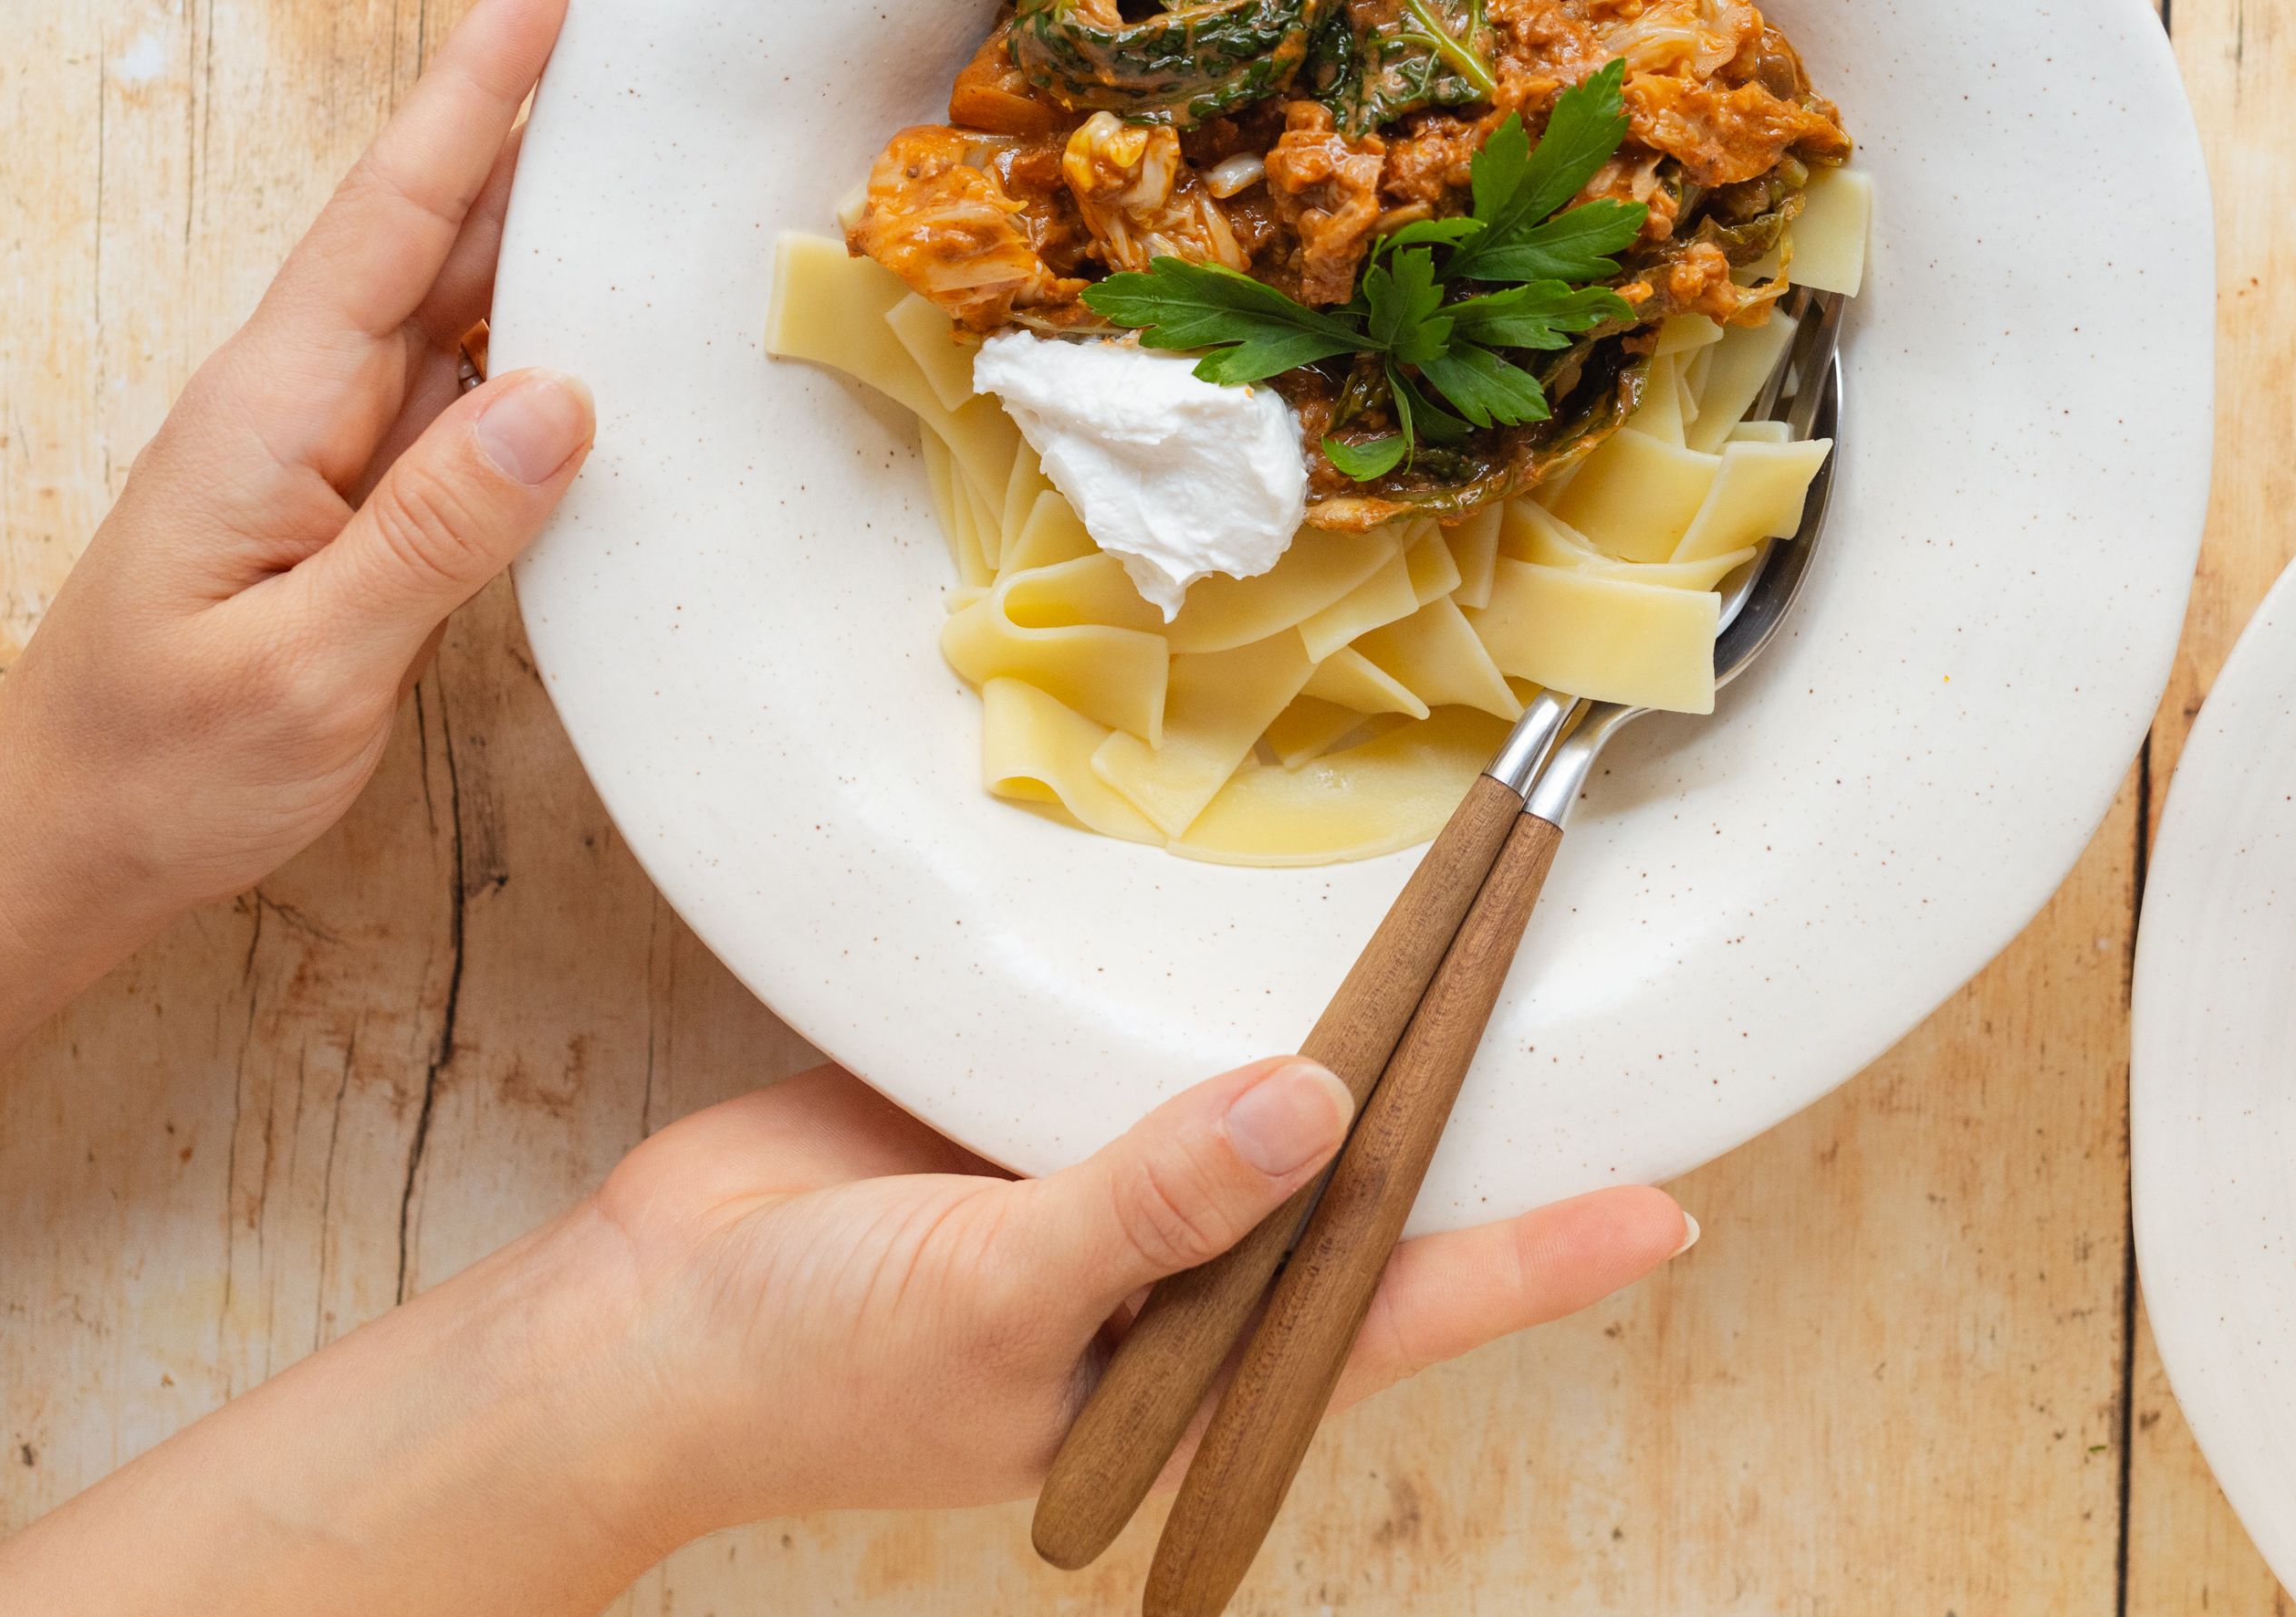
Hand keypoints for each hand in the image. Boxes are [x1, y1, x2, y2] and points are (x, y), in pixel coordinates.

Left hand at [0, 0, 595, 919]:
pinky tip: (610, 332)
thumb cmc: (158, 769)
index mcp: (273, 408)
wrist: (59, 850)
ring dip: (551, 225)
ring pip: (460, 306)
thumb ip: (433, 531)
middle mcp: (301, 400)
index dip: (476, 91)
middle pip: (438, 231)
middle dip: (536, 120)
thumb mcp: (300, 668)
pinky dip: (542, 341)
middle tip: (653, 34)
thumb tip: (562, 396)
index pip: (392, 215)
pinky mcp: (354, 501)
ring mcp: (327, 448)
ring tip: (658, 152)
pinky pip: (466, 393)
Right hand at [571, 1059, 1696, 1534]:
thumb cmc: (802, 1368)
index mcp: (1183, 1371)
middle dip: (1459, 1129)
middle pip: (1349, 1207)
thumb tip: (1317, 1110)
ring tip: (1467, 957)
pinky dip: (1202, 998)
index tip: (1663, 1211)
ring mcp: (1104, 1200)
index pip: (1393, 1310)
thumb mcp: (990, 1290)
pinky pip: (1142, 1054)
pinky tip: (1266, 924)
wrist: (631, 1327)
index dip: (1531, 1259)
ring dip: (1345, 1052)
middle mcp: (1172, 1293)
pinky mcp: (1024, 1118)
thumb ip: (1156, 1203)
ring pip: (1259, 1119)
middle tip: (1585, 1017)